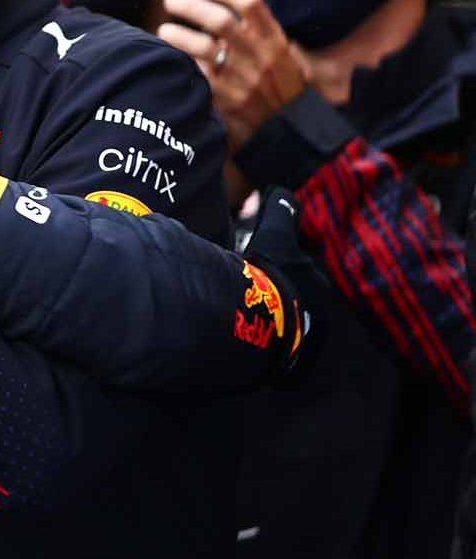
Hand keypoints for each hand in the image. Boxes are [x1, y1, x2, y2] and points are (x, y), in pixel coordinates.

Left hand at [159, 0, 307, 152]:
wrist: (287, 129)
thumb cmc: (279, 80)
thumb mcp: (281, 46)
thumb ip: (261, 15)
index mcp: (273, 38)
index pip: (249, 2)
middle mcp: (258, 56)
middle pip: (219, 21)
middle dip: (190, 6)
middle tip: (171, 0)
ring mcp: (241, 78)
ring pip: (203, 49)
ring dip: (178, 35)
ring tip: (163, 31)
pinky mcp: (224, 99)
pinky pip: (196, 75)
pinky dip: (180, 63)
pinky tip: (166, 59)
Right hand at [239, 187, 322, 381]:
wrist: (262, 318)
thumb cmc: (270, 275)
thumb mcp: (273, 233)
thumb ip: (279, 209)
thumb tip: (277, 189)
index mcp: (317, 288)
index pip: (299, 279)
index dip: (278, 273)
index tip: (259, 273)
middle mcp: (318, 319)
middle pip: (294, 308)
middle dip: (275, 302)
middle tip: (247, 297)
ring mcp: (304, 347)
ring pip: (283, 333)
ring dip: (266, 327)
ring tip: (239, 321)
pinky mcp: (288, 369)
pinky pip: (275, 357)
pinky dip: (261, 349)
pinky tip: (242, 343)